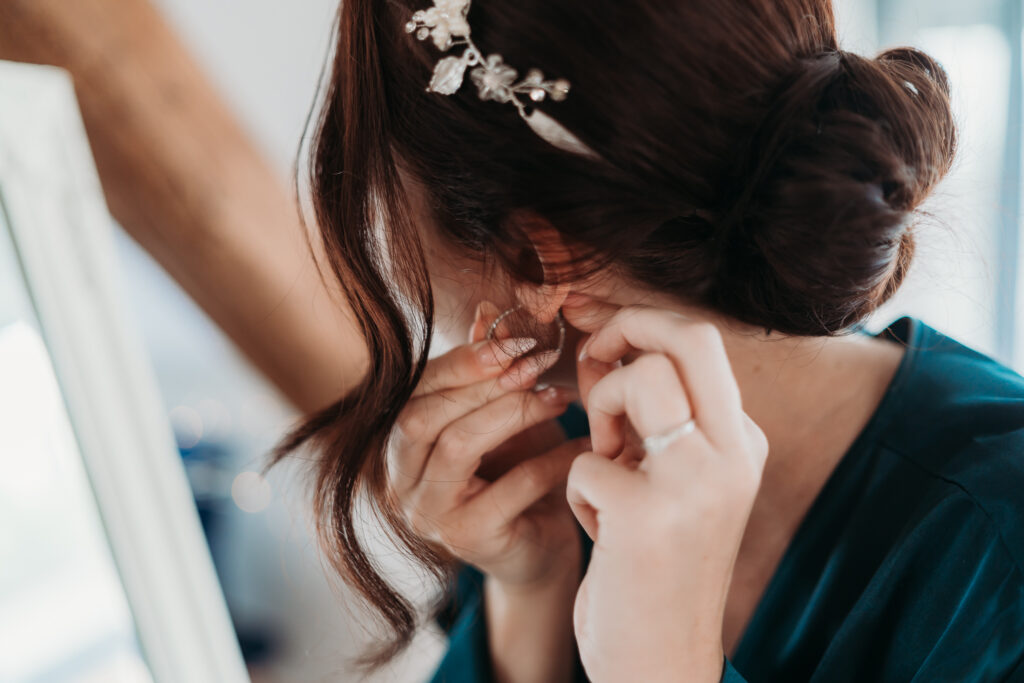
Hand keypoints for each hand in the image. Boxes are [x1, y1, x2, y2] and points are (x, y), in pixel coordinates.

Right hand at [389, 303, 588, 588]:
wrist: (539, 549)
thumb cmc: (518, 473)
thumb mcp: (502, 415)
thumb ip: (488, 369)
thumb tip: (488, 307)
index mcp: (401, 442)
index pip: (417, 390)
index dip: (464, 361)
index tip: (515, 342)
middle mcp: (401, 479)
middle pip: (424, 416)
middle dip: (484, 384)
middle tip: (538, 364)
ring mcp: (429, 514)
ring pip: (460, 447)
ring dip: (515, 413)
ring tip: (561, 398)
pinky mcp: (468, 540)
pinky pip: (509, 488)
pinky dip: (551, 460)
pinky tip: (582, 444)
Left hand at [563, 300, 768, 682]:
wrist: (661, 660)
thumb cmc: (657, 563)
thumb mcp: (671, 479)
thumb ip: (650, 415)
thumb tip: (602, 342)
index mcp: (742, 441)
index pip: (702, 340)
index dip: (640, 325)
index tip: (600, 344)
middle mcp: (734, 454)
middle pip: (687, 336)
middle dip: (625, 330)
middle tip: (592, 360)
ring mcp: (696, 483)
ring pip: (637, 378)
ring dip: (600, 409)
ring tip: (606, 461)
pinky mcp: (648, 515)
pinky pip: (585, 460)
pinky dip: (579, 491)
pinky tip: (603, 530)